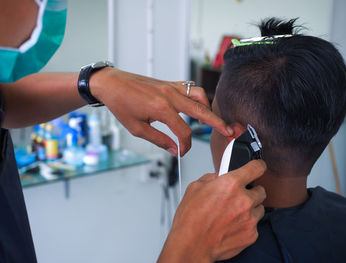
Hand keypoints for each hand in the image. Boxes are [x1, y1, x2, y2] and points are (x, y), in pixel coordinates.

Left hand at [90, 68, 232, 155]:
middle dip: (218, 123)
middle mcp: (170, 96)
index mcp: (161, 109)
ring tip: (212, 121)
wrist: (112, 83)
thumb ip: (158, 139)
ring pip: (200, 96)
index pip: (183, 132)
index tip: (182, 152)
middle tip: (230, 132)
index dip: (185, 145)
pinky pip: (191, 89)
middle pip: (202, 111)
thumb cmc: (121, 104)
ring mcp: (171, 87)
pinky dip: (199, 98)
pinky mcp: (170, 83)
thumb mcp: (137, 128)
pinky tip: (198, 106)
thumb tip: (173, 149)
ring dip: (209, 109)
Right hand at [158, 160, 266, 262]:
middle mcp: (244, 200)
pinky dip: (246, 224)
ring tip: (233, 213)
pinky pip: (255, 225)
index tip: (258, 167)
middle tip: (237, 196)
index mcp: (231, 184)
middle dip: (251, 191)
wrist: (191, 245)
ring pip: (259, 208)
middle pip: (261, 190)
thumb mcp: (195, 187)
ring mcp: (250, 219)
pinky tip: (231, 226)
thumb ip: (212, 177)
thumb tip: (220, 176)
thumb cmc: (190, 219)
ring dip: (250, 208)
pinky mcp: (252, 235)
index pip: (257, 167)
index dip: (258, 165)